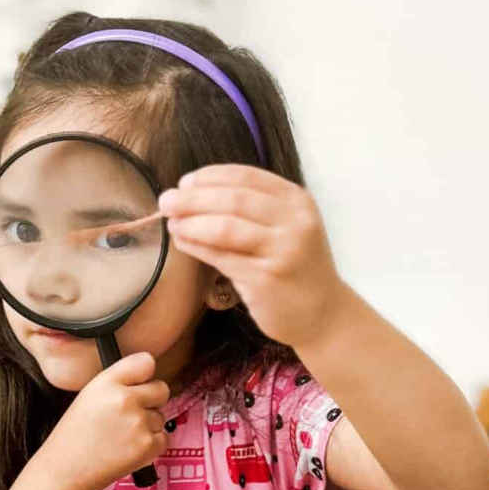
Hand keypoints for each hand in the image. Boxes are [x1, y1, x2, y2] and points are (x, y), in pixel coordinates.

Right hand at [35, 352, 168, 489]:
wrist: (65, 470)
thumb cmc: (74, 435)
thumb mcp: (89, 395)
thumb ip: (117, 383)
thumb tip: (145, 380)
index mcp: (107, 382)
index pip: (146, 362)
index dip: (145, 375)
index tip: (139, 384)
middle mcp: (125, 399)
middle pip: (162, 389)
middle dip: (152, 401)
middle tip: (131, 415)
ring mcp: (138, 423)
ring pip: (161, 417)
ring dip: (148, 427)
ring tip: (122, 437)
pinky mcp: (147, 446)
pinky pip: (163, 439)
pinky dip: (150, 446)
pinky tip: (128, 449)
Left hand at [159, 165, 348, 348]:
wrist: (323, 313)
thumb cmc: (294, 266)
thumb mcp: (284, 227)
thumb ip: (250, 208)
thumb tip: (191, 193)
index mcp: (296, 200)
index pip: (245, 176)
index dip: (209, 177)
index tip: (184, 183)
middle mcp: (294, 221)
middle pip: (232, 199)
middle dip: (192, 198)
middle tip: (165, 201)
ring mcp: (282, 250)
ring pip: (224, 227)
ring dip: (191, 222)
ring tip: (171, 223)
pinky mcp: (267, 279)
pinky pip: (222, 257)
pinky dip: (197, 247)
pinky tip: (183, 242)